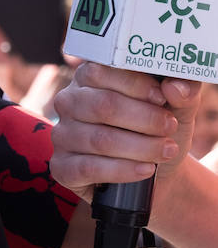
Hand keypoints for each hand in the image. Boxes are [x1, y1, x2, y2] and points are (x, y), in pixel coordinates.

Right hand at [49, 62, 201, 203]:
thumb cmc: (158, 132)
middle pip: (102, 105)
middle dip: (143, 118)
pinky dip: (123, 170)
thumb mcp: (177, 108)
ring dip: (140, 147)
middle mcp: (69, 103)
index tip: (162, 97)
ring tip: (167, 150)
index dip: (134, 84)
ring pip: (100, 139)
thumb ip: (183, 92)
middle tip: (170, 127)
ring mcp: (62, 135)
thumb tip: (175, 87)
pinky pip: (89, 168)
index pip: (101, 72)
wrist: (156, 175)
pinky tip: (146, 170)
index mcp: (88, 79)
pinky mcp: (63, 167)